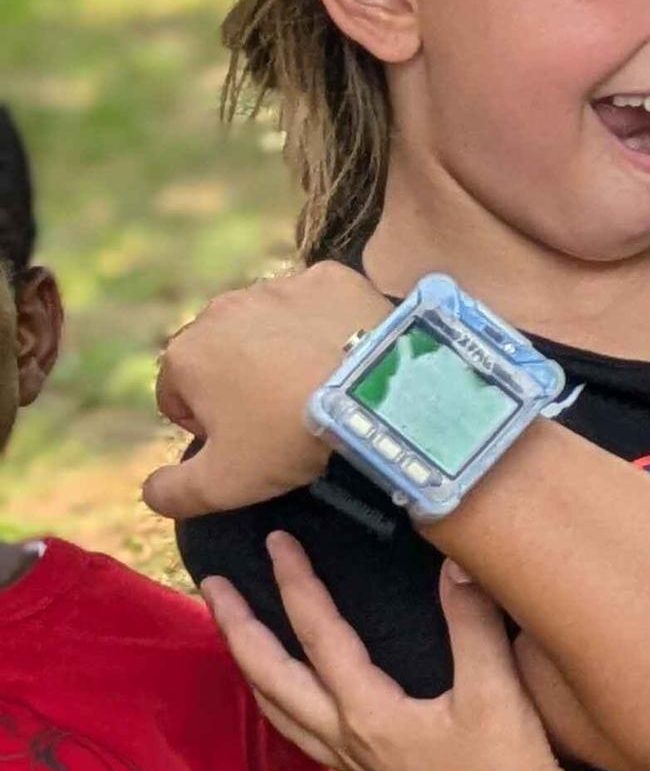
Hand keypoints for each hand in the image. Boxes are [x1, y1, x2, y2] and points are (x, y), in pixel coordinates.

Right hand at [141, 263, 390, 520]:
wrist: (377, 391)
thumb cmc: (290, 437)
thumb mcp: (222, 484)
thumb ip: (172, 492)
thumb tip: (151, 492)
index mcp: (185, 354)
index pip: (176, 394)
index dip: (204, 425)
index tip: (243, 442)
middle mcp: (223, 309)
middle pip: (221, 354)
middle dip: (241, 383)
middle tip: (284, 416)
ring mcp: (278, 287)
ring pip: (269, 325)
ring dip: (282, 351)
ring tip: (318, 386)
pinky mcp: (330, 278)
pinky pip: (320, 304)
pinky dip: (327, 325)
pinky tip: (347, 354)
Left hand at [207, 538, 594, 770]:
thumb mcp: (497, 692)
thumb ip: (473, 624)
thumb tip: (456, 562)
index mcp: (370, 714)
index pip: (320, 637)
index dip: (296, 585)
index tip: (276, 544)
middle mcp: (349, 740)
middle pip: (271, 679)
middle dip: (239, 629)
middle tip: (213, 585)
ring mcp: (357, 768)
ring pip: (279, 715)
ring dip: (252, 671)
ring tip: (238, 639)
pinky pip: (306, 739)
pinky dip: (283, 709)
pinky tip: (295, 705)